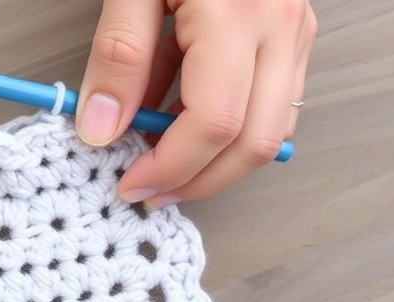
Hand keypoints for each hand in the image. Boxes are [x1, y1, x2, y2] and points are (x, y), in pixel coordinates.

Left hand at [74, 0, 316, 206]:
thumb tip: (100, 130)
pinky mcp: (289, 32)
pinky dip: (223, 125)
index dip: (170, 166)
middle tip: (146, 192)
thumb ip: (116, 55)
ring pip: (270, 129)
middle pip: (256, 142)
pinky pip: (267, 100)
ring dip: (212, 158)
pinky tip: (175, 119)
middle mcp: (280, 28)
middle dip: (199, 181)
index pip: (215, 122)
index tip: (127, 183)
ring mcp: (293, 31)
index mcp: (237, 15)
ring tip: (155, 160)